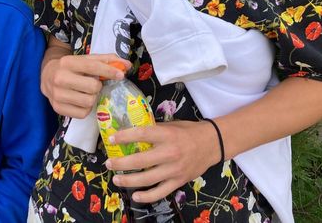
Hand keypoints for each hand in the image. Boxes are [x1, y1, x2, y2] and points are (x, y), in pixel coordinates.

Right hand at [41, 49, 129, 117]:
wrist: (47, 76)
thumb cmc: (71, 67)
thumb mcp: (85, 60)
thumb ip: (106, 60)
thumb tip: (127, 65)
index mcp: (67, 62)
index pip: (93, 67)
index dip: (109, 71)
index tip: (120, 75)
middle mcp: (60, 78)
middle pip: (93, 87)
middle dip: (98, 86)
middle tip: (93, 84)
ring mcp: (57, 94)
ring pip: (89, 102)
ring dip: (92, 98)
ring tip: (86, 93)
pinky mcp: (57, 108)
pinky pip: (82, 113)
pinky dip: (86, 108)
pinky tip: (80, 101)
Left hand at [105, 120, 220, 202]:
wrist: (212, 143)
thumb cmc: (189, 131)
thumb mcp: (171, 125)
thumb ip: (153, 130)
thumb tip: (132, 131)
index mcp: (167, 135)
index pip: (141, 135)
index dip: (124, 137)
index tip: (111, 139)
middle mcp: (170, 153)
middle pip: (140, 160)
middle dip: (121, 163)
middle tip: (109, 163)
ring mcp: (174, 169)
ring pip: (147, 179)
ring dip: (129, 180)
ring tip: (116, 179)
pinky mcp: (179, 181)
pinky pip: (160, 192)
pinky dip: (147, 196)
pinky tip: (135, 195)